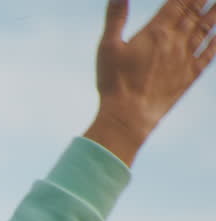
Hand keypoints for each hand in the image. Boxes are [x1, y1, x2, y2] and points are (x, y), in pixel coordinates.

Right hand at [85, 0, 215, 165]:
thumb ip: (116, 18)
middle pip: (196, 13)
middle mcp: (176, 42)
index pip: (179, 3)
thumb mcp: (108, 47)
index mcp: (156, 32)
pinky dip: (215, 41)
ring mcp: (185, 58)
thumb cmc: (114, 82)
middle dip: (205, 0)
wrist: (129, 115)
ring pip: (206, 30)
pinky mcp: (189, 75)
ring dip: (215, 15)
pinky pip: (208, 54)